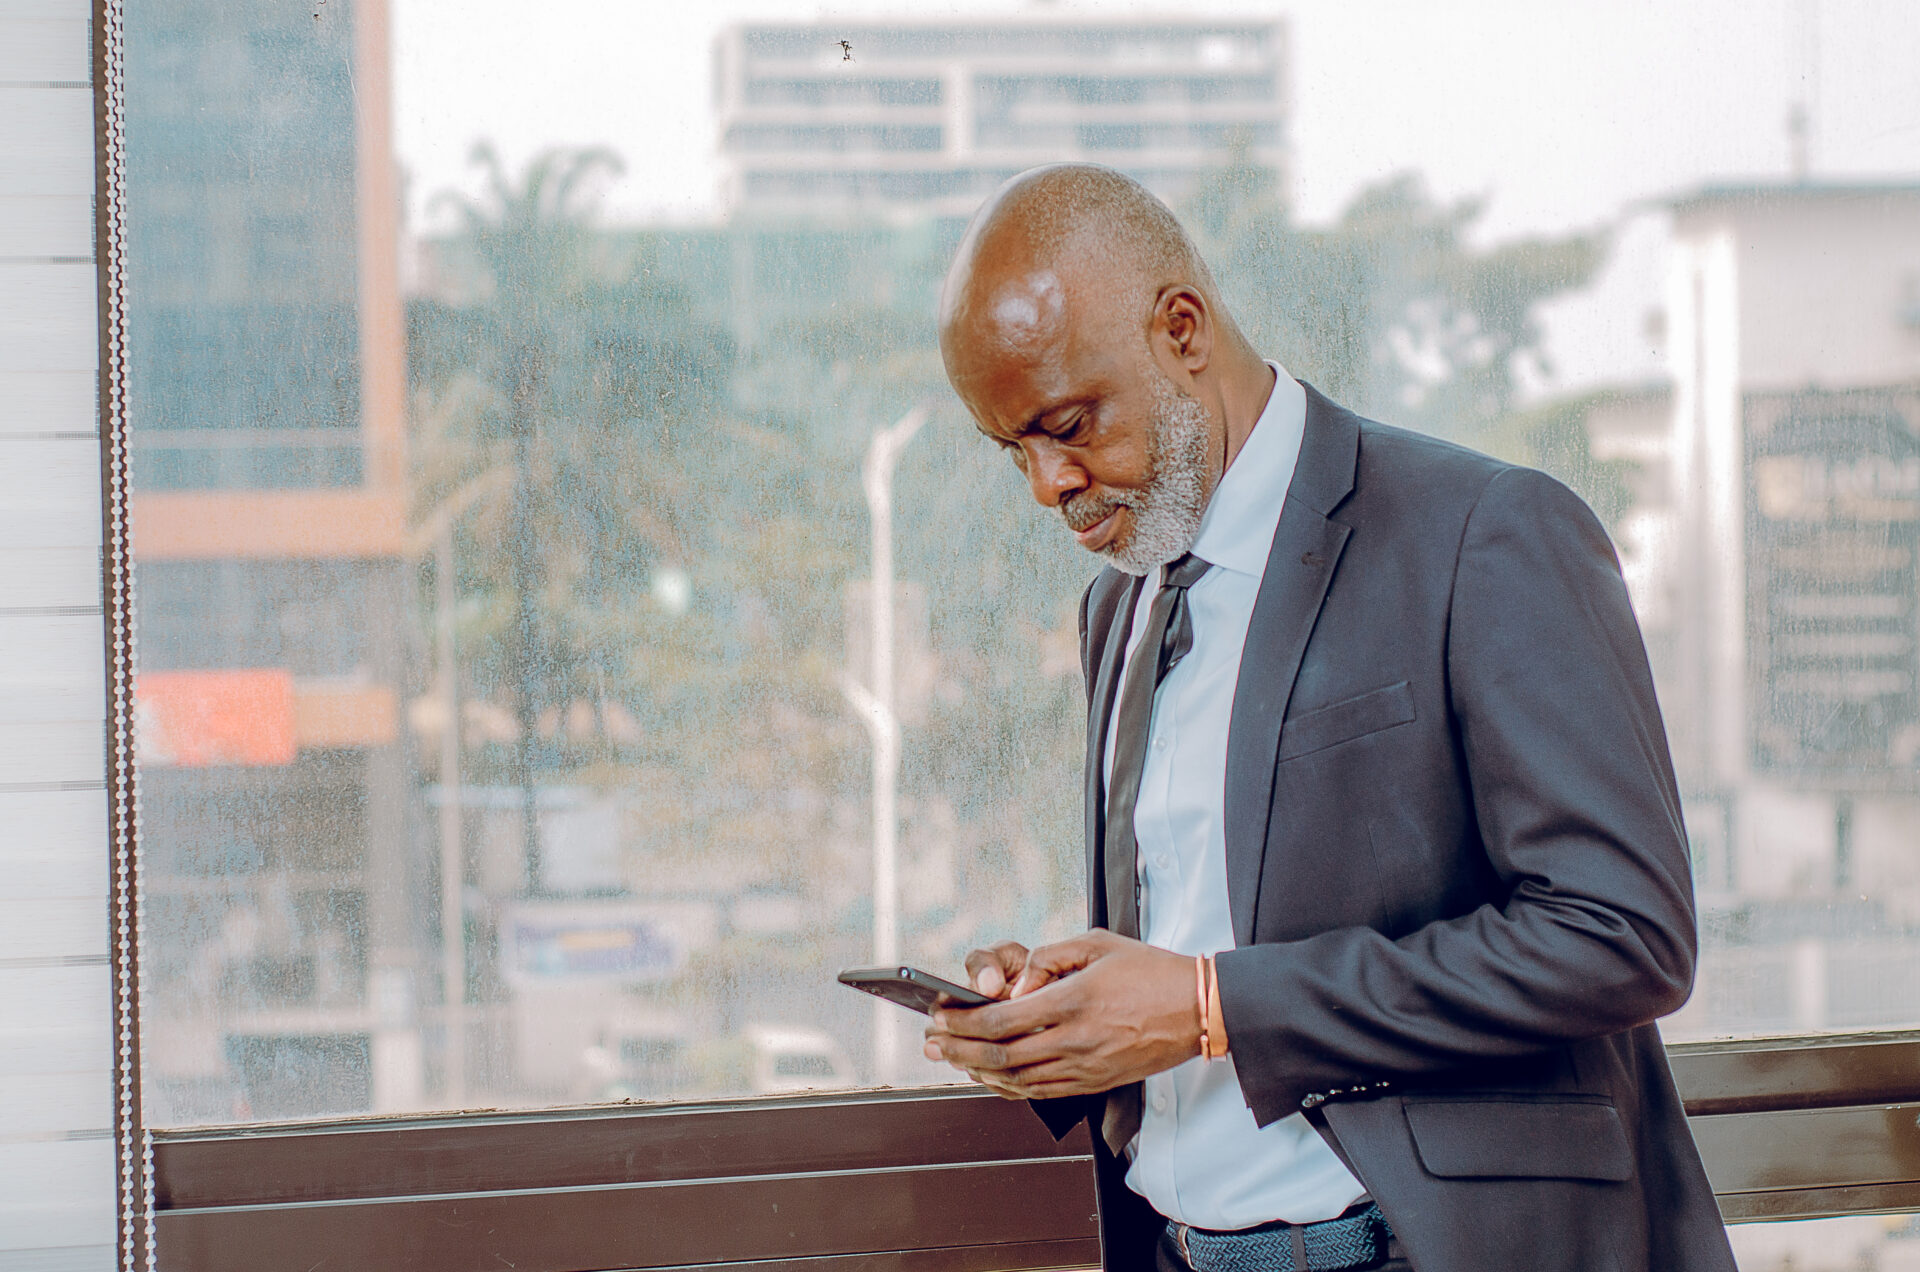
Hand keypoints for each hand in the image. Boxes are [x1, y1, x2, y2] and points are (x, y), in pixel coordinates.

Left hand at [922, 930, 1200, 1098]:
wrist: (1198, 1009)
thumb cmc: (1149, 972)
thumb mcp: (1097, 943)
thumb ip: (1048, 958)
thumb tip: (1014, 983)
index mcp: (1073, 1001)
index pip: (1002, 1020)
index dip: (963, 1023)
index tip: (940, 1016)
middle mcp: (1075, 1040)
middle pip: (1001, 1056)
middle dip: (958, 1051)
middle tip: (931, 1043)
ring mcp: (1085, 1067)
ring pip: (1017, 1080)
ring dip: (977, 1072)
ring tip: (951, 1061)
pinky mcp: (1094, 1082)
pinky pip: (1040, 1092)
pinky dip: (1008, 1087)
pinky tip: (991, 1077)